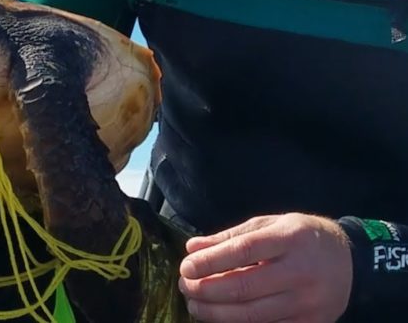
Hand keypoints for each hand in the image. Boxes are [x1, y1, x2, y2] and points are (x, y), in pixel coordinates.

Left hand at [178, 213, 351, 322]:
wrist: (350, 262)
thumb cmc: (301, 238)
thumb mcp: (269, 224)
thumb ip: (230, 236)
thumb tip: (193, 247)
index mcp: (291, 239)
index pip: (243, 251)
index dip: (210, 261)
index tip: (186, 266)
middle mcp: (301, 272)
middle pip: (245, 287)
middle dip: (207, 290)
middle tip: (186, 286)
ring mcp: (308, 302)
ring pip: (252, 315)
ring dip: (216, 313)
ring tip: (195, 305)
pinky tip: (219, 317)